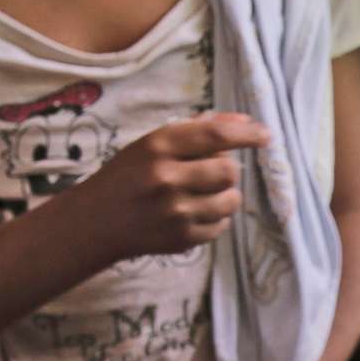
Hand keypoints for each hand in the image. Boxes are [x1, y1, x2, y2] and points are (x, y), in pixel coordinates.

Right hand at [84, 114, 272, 262]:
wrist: (95, 222)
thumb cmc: (128, 176)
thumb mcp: (153, 144)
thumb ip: (197, 131)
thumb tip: (244, 121)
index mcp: (158, 146)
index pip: (215, 135)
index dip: (246, 134)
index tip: (265, 135)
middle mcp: (167, 178)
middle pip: (228, 171)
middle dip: (227, 170)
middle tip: (211, 171)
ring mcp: (175, 212)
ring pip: (231, 200)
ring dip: (226, 195)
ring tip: (203, 193)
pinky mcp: (181, 239)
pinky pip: (221, 226)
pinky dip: (215, 218)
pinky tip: (194, 212)